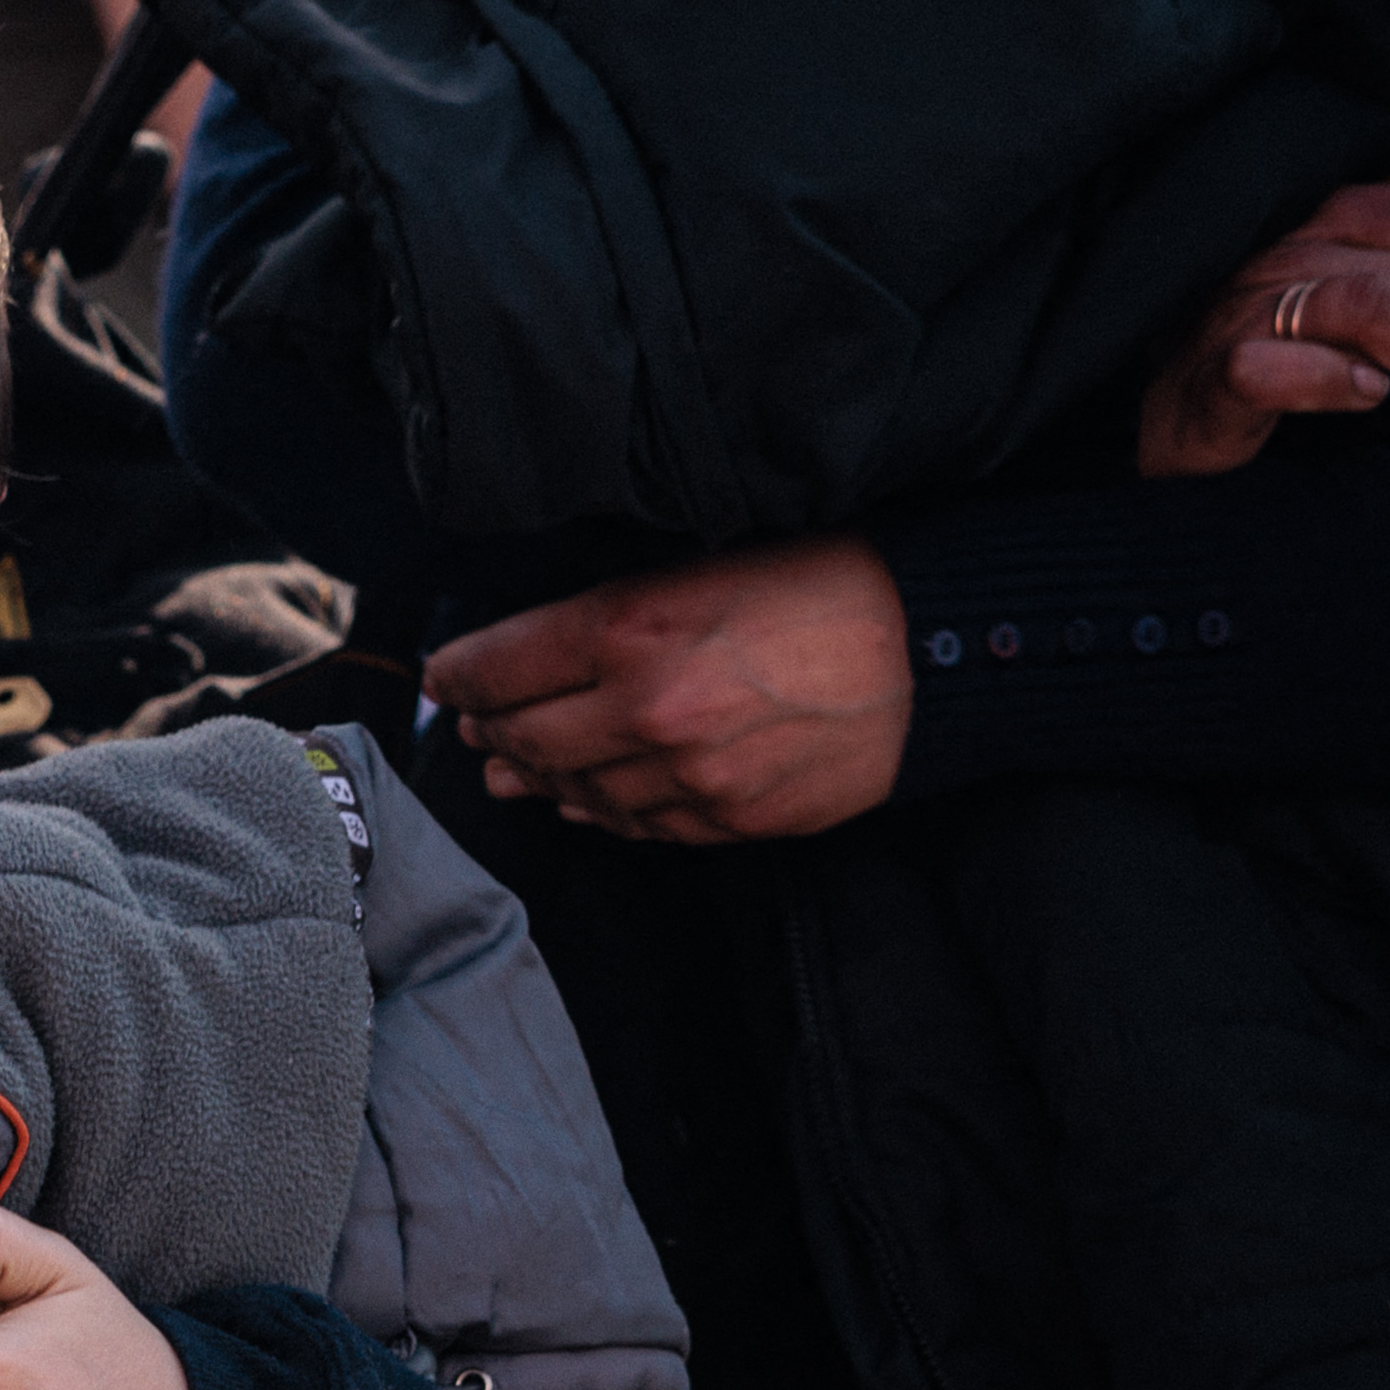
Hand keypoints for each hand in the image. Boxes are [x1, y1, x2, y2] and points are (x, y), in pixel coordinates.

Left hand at [424, 535, 911, 842]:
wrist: (941, 646)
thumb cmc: (827, 579)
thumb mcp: (703, 563)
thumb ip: (611, 611)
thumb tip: (527, 657)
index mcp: (631, 630)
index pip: (499, 666)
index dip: (461, 674)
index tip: (448, 676)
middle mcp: (648, 711)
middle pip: (525, 736)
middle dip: (491, 729)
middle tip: (476, 724)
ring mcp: (689, 776)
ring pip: (576, 790)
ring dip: (539, 776)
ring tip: (514, 765)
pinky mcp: (730, 819)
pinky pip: (638, 826)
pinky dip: (599, 812)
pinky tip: (581, 801)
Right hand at [1138, 140, 1389, 478]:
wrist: (1150, 420)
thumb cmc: (1254, 346)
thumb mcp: (1342, 272)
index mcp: (1322, 218)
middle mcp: (1282, 253)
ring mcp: (1238, 313)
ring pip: (1368, 306)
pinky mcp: (1207, 379)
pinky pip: (1270, 367)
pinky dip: (1330, 379)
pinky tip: (1372, 396)